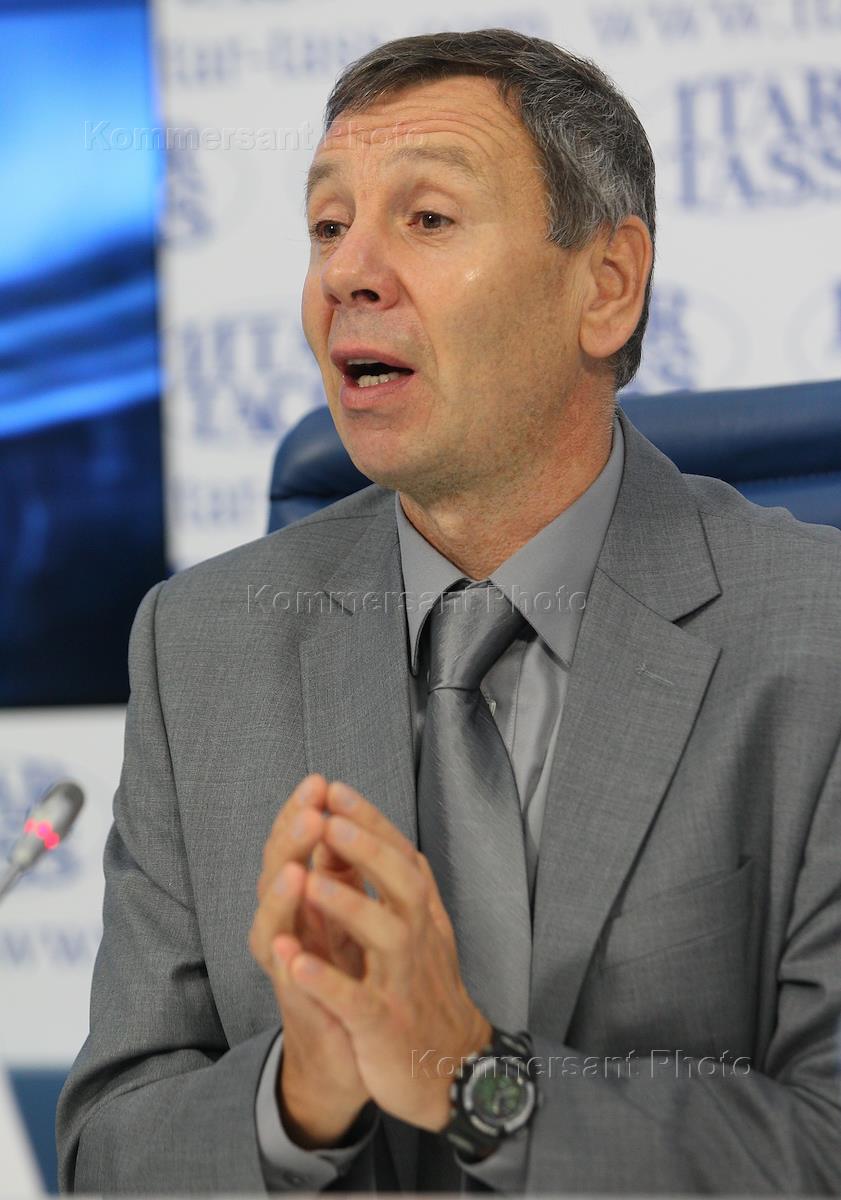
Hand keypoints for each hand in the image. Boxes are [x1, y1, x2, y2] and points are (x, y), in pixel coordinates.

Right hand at [248, 774, 367, 1146]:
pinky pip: (285, 984)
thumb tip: (344, 816)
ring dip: (281, 897)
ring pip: (271, 926)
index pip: (296, 847)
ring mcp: (287, 967)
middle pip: (276, 874)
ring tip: (296, 869)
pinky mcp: (298, 1008)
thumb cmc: (348, 976)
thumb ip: (342, 870)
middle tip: (309, 809)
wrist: (347, 1054)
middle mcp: (287, 928)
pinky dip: (284, 964)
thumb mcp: (349, 913)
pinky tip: (284, 947)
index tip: (319, 781)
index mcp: (305, 901)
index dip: (301, 815)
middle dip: (291, 841)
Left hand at [279, 780, 492, 1131]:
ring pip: (384, 936)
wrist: (454, 1072)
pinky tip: (296, 961)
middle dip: (365, 848)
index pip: (400, 857)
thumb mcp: (424, 935)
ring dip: (347, 905)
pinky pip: (356, 1002)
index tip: (335, 787)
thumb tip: (396, 841)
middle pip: (401, 884)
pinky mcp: (385, 1027)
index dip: (370, 822)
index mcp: (420, 917)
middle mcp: (417, 941)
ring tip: (310, 877)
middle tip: (329, 814)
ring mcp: (402, 983)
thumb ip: (406, 890)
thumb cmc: (428, 994)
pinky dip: (328, 982)